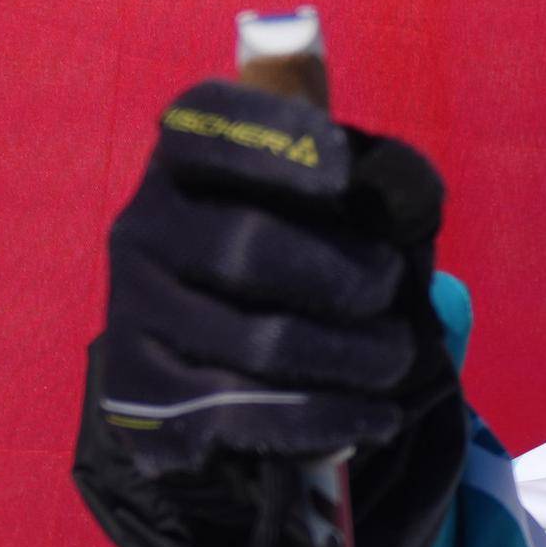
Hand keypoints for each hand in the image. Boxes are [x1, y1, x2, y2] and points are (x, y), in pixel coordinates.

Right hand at [71, 79, 465, 546]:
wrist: (211, 359)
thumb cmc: (288, 255)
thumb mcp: (319, 206)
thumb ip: (363, 182)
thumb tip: (412, 194)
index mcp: (185, 159)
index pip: (211, 127)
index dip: (276, 143)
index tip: (345, 172)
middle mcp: (144, 226)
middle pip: (246, 249)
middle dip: (342, 278)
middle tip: (389, 290)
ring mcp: (133, 310)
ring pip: (256, 342)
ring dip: (349, 357)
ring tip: (393, 359)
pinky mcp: (137, 390)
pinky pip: (240, 414)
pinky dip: (323, 419)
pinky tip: (373, 417)